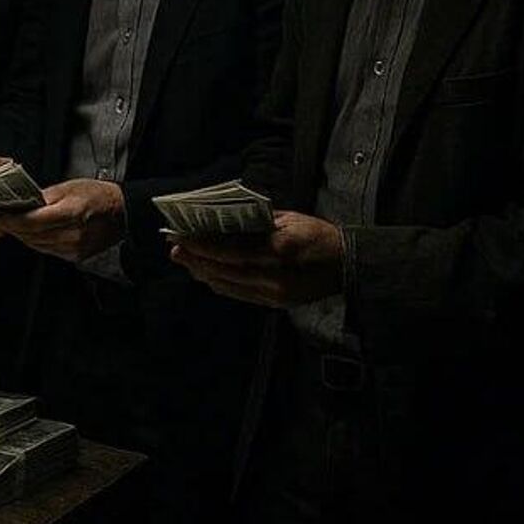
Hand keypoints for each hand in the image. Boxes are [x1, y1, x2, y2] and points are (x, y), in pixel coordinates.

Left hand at [0, 178, 126, 261]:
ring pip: (36, 244)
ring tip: (9, 224)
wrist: (121, 214)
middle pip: (31, 235)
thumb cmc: (97, 196)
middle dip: (11, 227)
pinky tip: (29, 232)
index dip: (11, 220)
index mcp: (72, 213)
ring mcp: (73, 248)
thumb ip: (44, 197)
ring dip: (21, 235)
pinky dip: (34, 241)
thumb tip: (21, 203)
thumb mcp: (70, 187)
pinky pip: (46, 249)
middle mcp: (72, 234)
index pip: (32, 221)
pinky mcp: (73, 256)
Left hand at [169, 211, 345, 307]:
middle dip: (196, 260)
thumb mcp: (291, 219)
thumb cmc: (319, 235)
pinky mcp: (276, 304)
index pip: (232, 250)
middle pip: (226, 270)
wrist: (349, 266)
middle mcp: (275, 277)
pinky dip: (219, 284)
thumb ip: (257, 223)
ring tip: (184, 261)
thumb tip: (221, 223)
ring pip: (229, 285)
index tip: (182, 237)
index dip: (204, 246)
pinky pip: (240, 295)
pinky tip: (206, 275)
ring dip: (203, 273)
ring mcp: (275, 295)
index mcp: (280, 251)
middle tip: (174, 249)